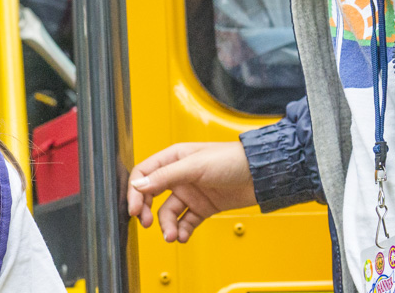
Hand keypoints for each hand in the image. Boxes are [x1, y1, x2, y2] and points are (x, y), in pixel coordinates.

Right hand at [125, 141, 257, 242]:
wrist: (261, 174)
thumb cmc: (231, 159)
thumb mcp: (194, 165)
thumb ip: (165, 176)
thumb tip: (139, 185)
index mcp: (173, 158)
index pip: (144, 174)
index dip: (135, 191)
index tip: (133, 208)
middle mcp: (179, 176)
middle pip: (151, 195)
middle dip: (146, 211)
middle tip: (146, 223)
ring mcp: (191, 192)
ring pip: (168, 212)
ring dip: (167, 226)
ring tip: (172, 236)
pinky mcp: (203, 207)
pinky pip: (186, 221)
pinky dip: (182, 230)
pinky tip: (183, 235)